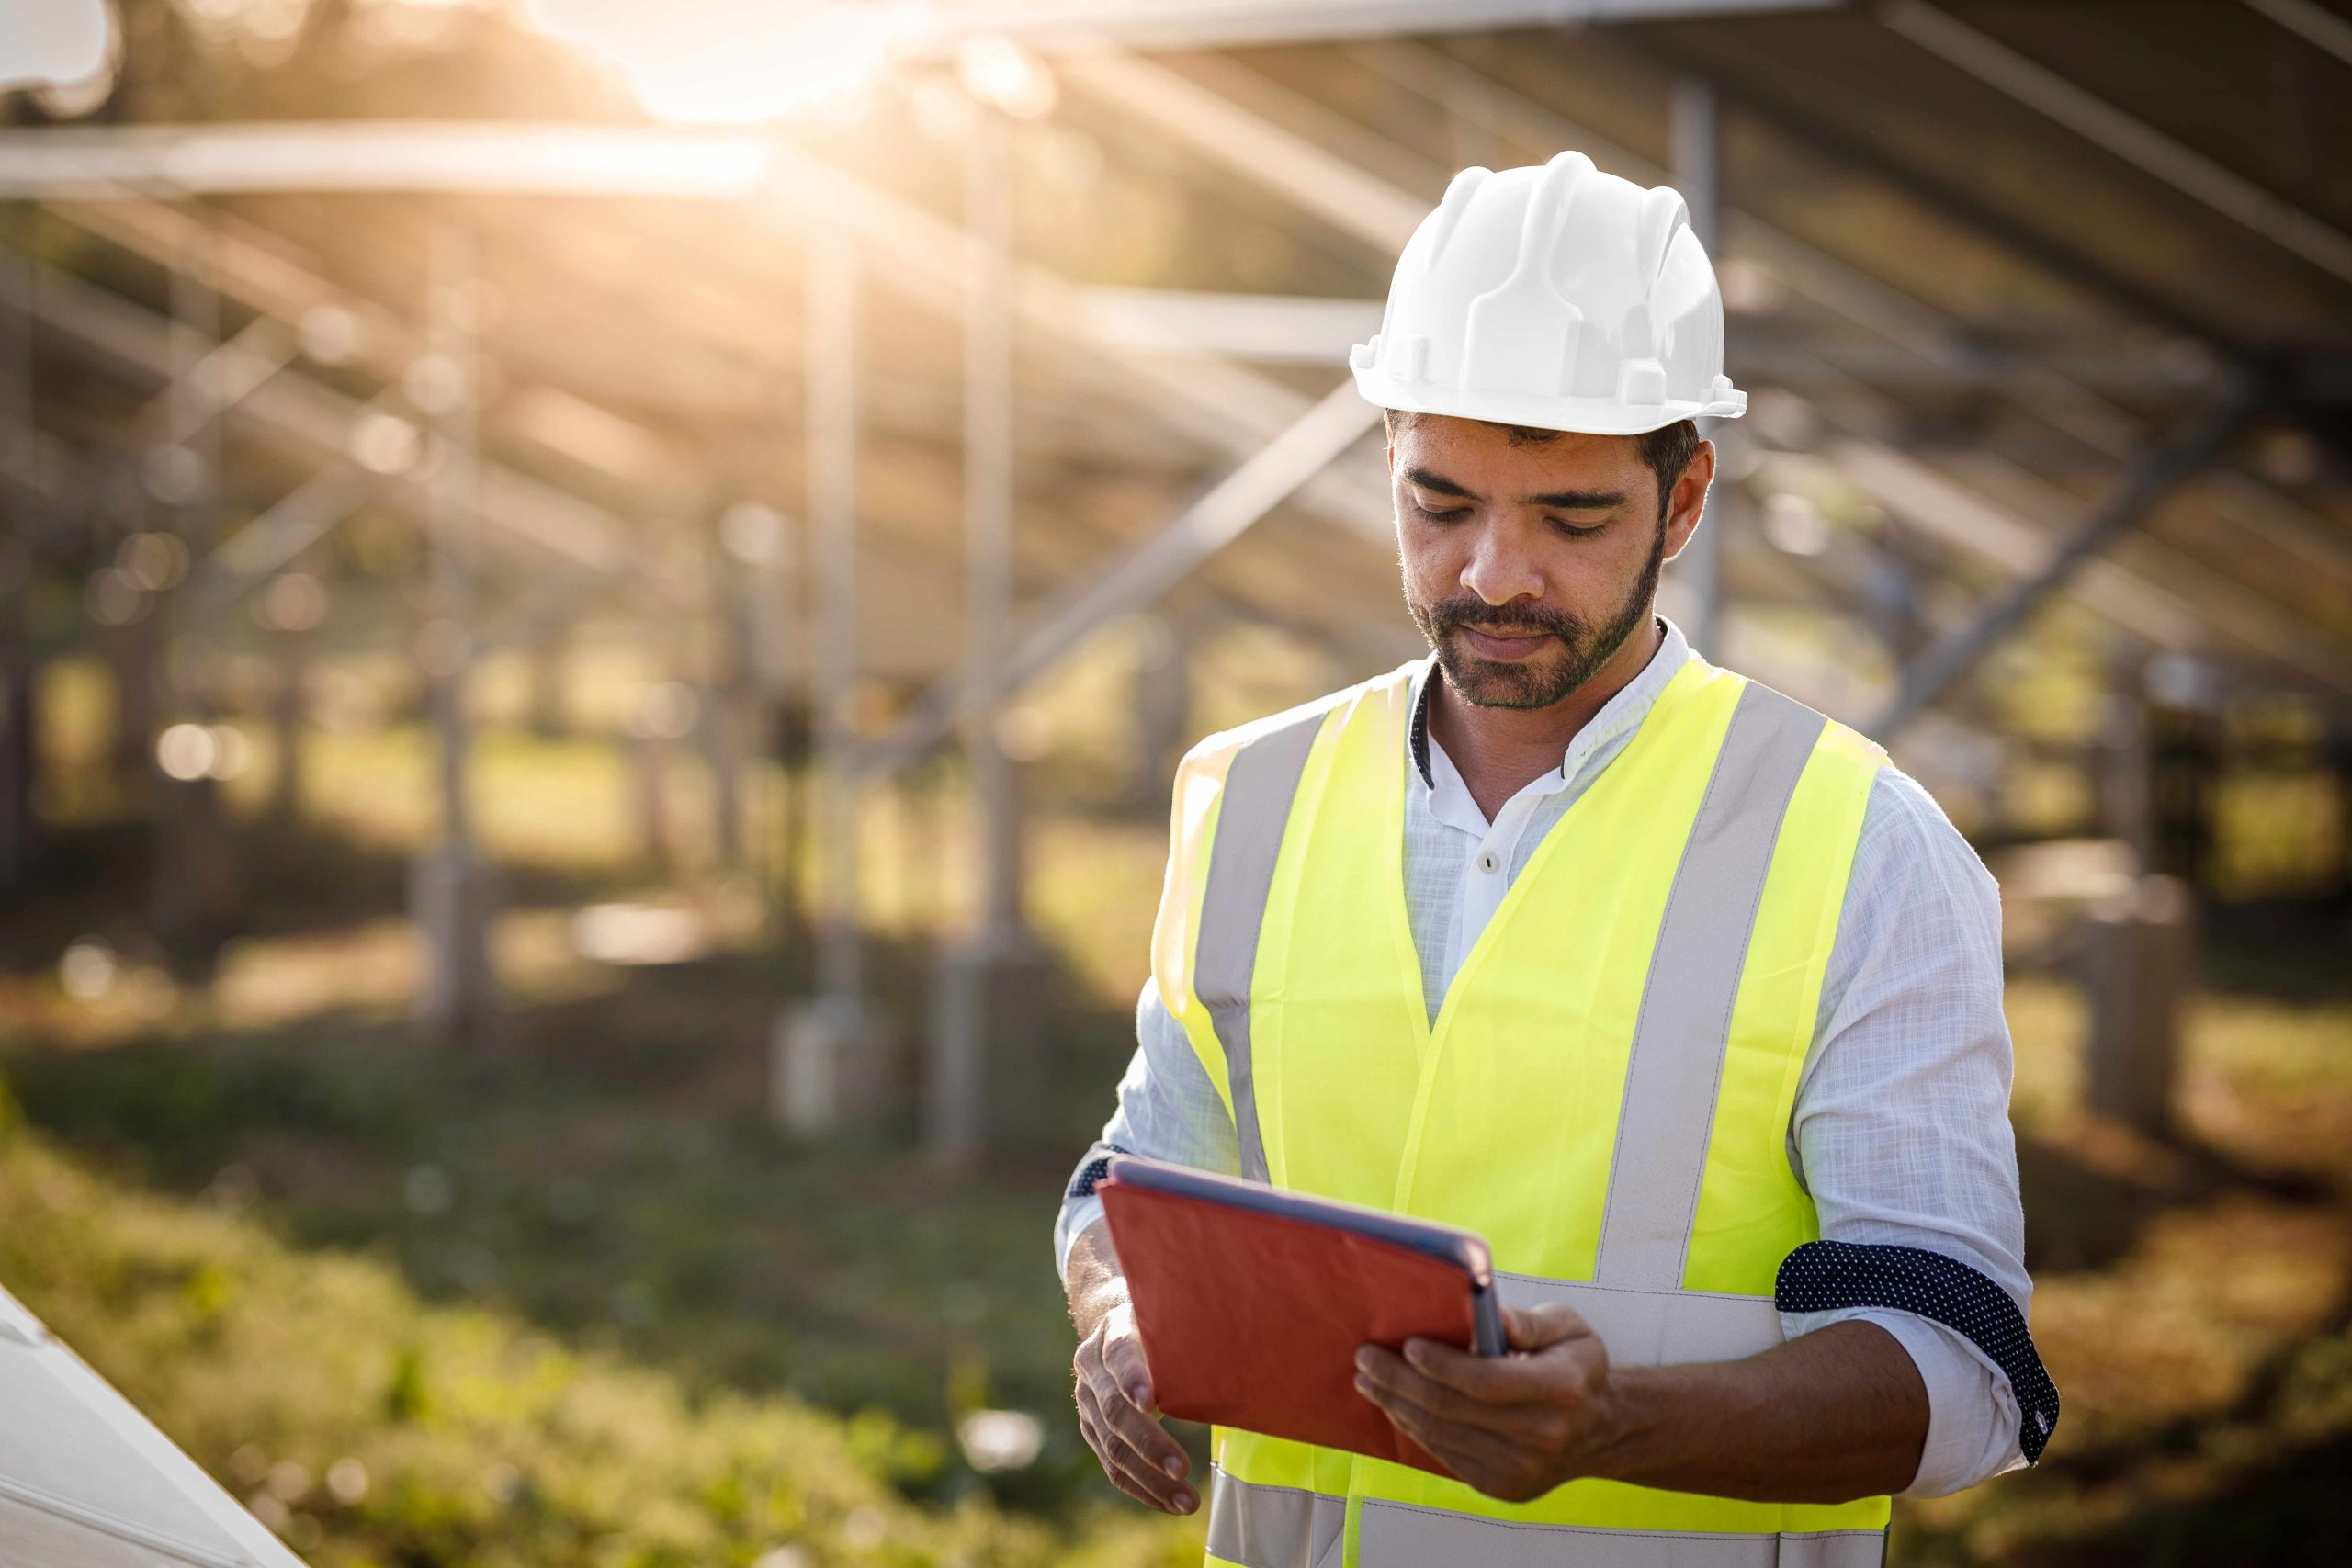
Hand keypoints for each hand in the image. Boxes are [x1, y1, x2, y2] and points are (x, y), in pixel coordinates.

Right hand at [1073, 1297, 1197, 1513]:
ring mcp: (1087, 1400)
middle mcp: (1092, 1366)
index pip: (1120, 1353)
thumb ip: (1197, 1336)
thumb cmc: (1165, 1322)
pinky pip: (1112, 1465)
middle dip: (1149, 1443)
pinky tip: (1169, 1504)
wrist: (1118, 1324)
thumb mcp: (1176, 1317)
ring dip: (1150, 1478)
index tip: (1151, 1401)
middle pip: (1115, 1410)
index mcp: (1114, 1329)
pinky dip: (1142, 1488)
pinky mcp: (1091, 1427)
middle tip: (1182, 1469)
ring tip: (1187, 1502)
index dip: (1133, 1377)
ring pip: (1112, 1446)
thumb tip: (1248, 1363)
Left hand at [1353, 1302, 1613, 1502]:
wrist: (1598, 1429)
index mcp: (1560, 1388)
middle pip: (1452, 1409)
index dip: (1441, 1364)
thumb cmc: (1574, 1366)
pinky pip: (1445, 1455)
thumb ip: (1528, 1321)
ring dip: (1396, 1405)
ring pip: (1441, 1435)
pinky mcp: (1502, 1486)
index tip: (1407, 1345)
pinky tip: (1396, 1405)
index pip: (1485, 1380)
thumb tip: (1487, 1311)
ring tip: (1368, 1379)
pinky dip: (1414, 1428)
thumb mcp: (1568, 1327)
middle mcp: (1541, 1434)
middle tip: (1366, 1356)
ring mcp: (1520, 1468)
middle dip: (1400, 1381)